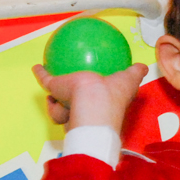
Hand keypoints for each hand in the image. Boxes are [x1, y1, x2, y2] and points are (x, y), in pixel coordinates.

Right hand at [32, 62, 147, 131]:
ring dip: (58, 102)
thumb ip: (134, 73)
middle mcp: (85, 113)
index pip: (97, 110)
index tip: (95, 101)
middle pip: (75, 111)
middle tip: (73, 100)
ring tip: (58, 93)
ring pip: (60, 106)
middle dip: (73, 109)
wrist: (94, 101)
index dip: (96, 106)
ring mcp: (69, 107)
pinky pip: (47, 84)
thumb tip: (142, 66)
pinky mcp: (56, 96)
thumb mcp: (128, 79)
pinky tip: (37, 67)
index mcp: (102, 109)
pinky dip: (41, 75)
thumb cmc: (114, 94)